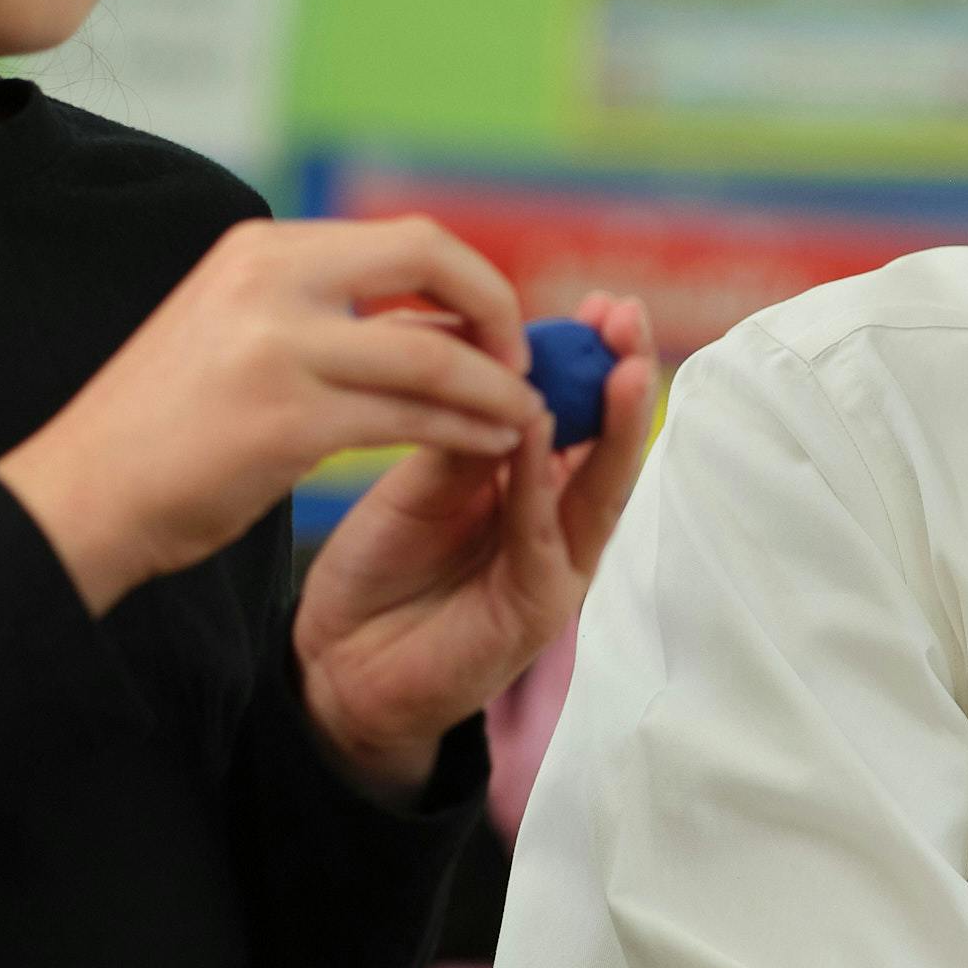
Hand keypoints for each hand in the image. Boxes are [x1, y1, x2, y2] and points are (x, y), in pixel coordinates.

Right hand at [0, 215, 544, 610]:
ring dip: (496, 387)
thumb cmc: (162, 429)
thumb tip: (415, 310)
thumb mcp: (230, 329)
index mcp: (260, 250)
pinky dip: (464, 430)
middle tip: (522, 363)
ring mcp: (278, 348)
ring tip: (527, 416)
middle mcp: (270, 279)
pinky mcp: (287, 421)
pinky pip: (409, 417)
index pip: (404, 237)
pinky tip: (489, 446)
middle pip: (431, 258)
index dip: (471, 279)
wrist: (81, 497)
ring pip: (433, 351)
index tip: (496, 326)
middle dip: (498, 310)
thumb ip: (311, 307)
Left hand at [299, 287, 661, 792]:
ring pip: (599, 490)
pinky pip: (544, 537)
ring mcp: (555, 566)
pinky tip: (542, 434)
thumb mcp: (420, 482)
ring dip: (613, 426)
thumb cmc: (382, 568)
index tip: (601, 304)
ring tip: (621, 366)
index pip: (576, 412)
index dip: (589, 358)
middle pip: (607, 444)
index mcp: (532, 483)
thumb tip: (497, 365)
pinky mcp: (536, 610)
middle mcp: (557, 521)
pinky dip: (542, 484)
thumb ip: (461, 435)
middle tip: (628, 319)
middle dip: (623, 378)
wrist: (340, 663)